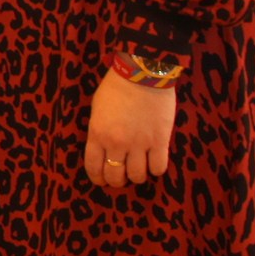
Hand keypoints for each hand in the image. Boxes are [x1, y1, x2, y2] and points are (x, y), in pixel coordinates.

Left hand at [84, 69, 176, 189]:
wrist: (142, 74)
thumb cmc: (116, 88)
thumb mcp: (97, 109)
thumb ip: (98, 131)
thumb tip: (102, 149)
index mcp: (97, 134)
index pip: (93, 167)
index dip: (98, 178)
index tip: (101, 180)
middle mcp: (117, 143)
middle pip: (115, 176)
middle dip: (117, 181)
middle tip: (121, 178)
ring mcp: (139, 144)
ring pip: (138, 176)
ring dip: (137, 176)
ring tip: (139, 170)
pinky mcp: (160, 141)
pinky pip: (159, 168)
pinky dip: (156, 169)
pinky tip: (154, 162)